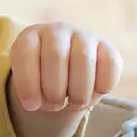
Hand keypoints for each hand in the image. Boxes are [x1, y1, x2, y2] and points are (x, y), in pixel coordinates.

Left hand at [7, 20, 123, 136]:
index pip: (25, 51)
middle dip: (55, 90)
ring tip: (74, 103)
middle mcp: (57, 31)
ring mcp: (84, 36)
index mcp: (30, 37)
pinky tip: (94, 93)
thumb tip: (36, 103)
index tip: (31, 105)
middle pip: (56, 56)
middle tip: (55, 105)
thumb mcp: (28, 86)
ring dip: (79, 92)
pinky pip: (110, 63)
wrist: (66, 76)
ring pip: (84, 59)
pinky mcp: (107, 48)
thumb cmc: (42, 82)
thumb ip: (29, 92)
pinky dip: (102, 85)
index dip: (27, 82)